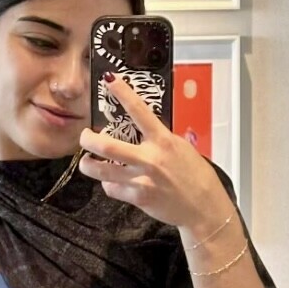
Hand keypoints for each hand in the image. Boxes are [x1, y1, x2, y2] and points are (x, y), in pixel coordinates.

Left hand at [78, 75, 227, 229]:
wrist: (204, 207)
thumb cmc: (196, 176)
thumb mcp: (181, 148)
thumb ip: (159, 139)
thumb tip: (142, 130)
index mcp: (163, 141)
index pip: (139, 111)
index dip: (123, 93)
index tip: (109, 80)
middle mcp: (150, 159)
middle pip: (107, 146)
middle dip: (88, 139)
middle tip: (85, 136)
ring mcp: (142, 180)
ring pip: (102, 171)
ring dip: (88, 165)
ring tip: (87, 161)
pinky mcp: (138, 198)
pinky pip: (112, 189)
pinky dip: (109, 185)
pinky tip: (113, 182)